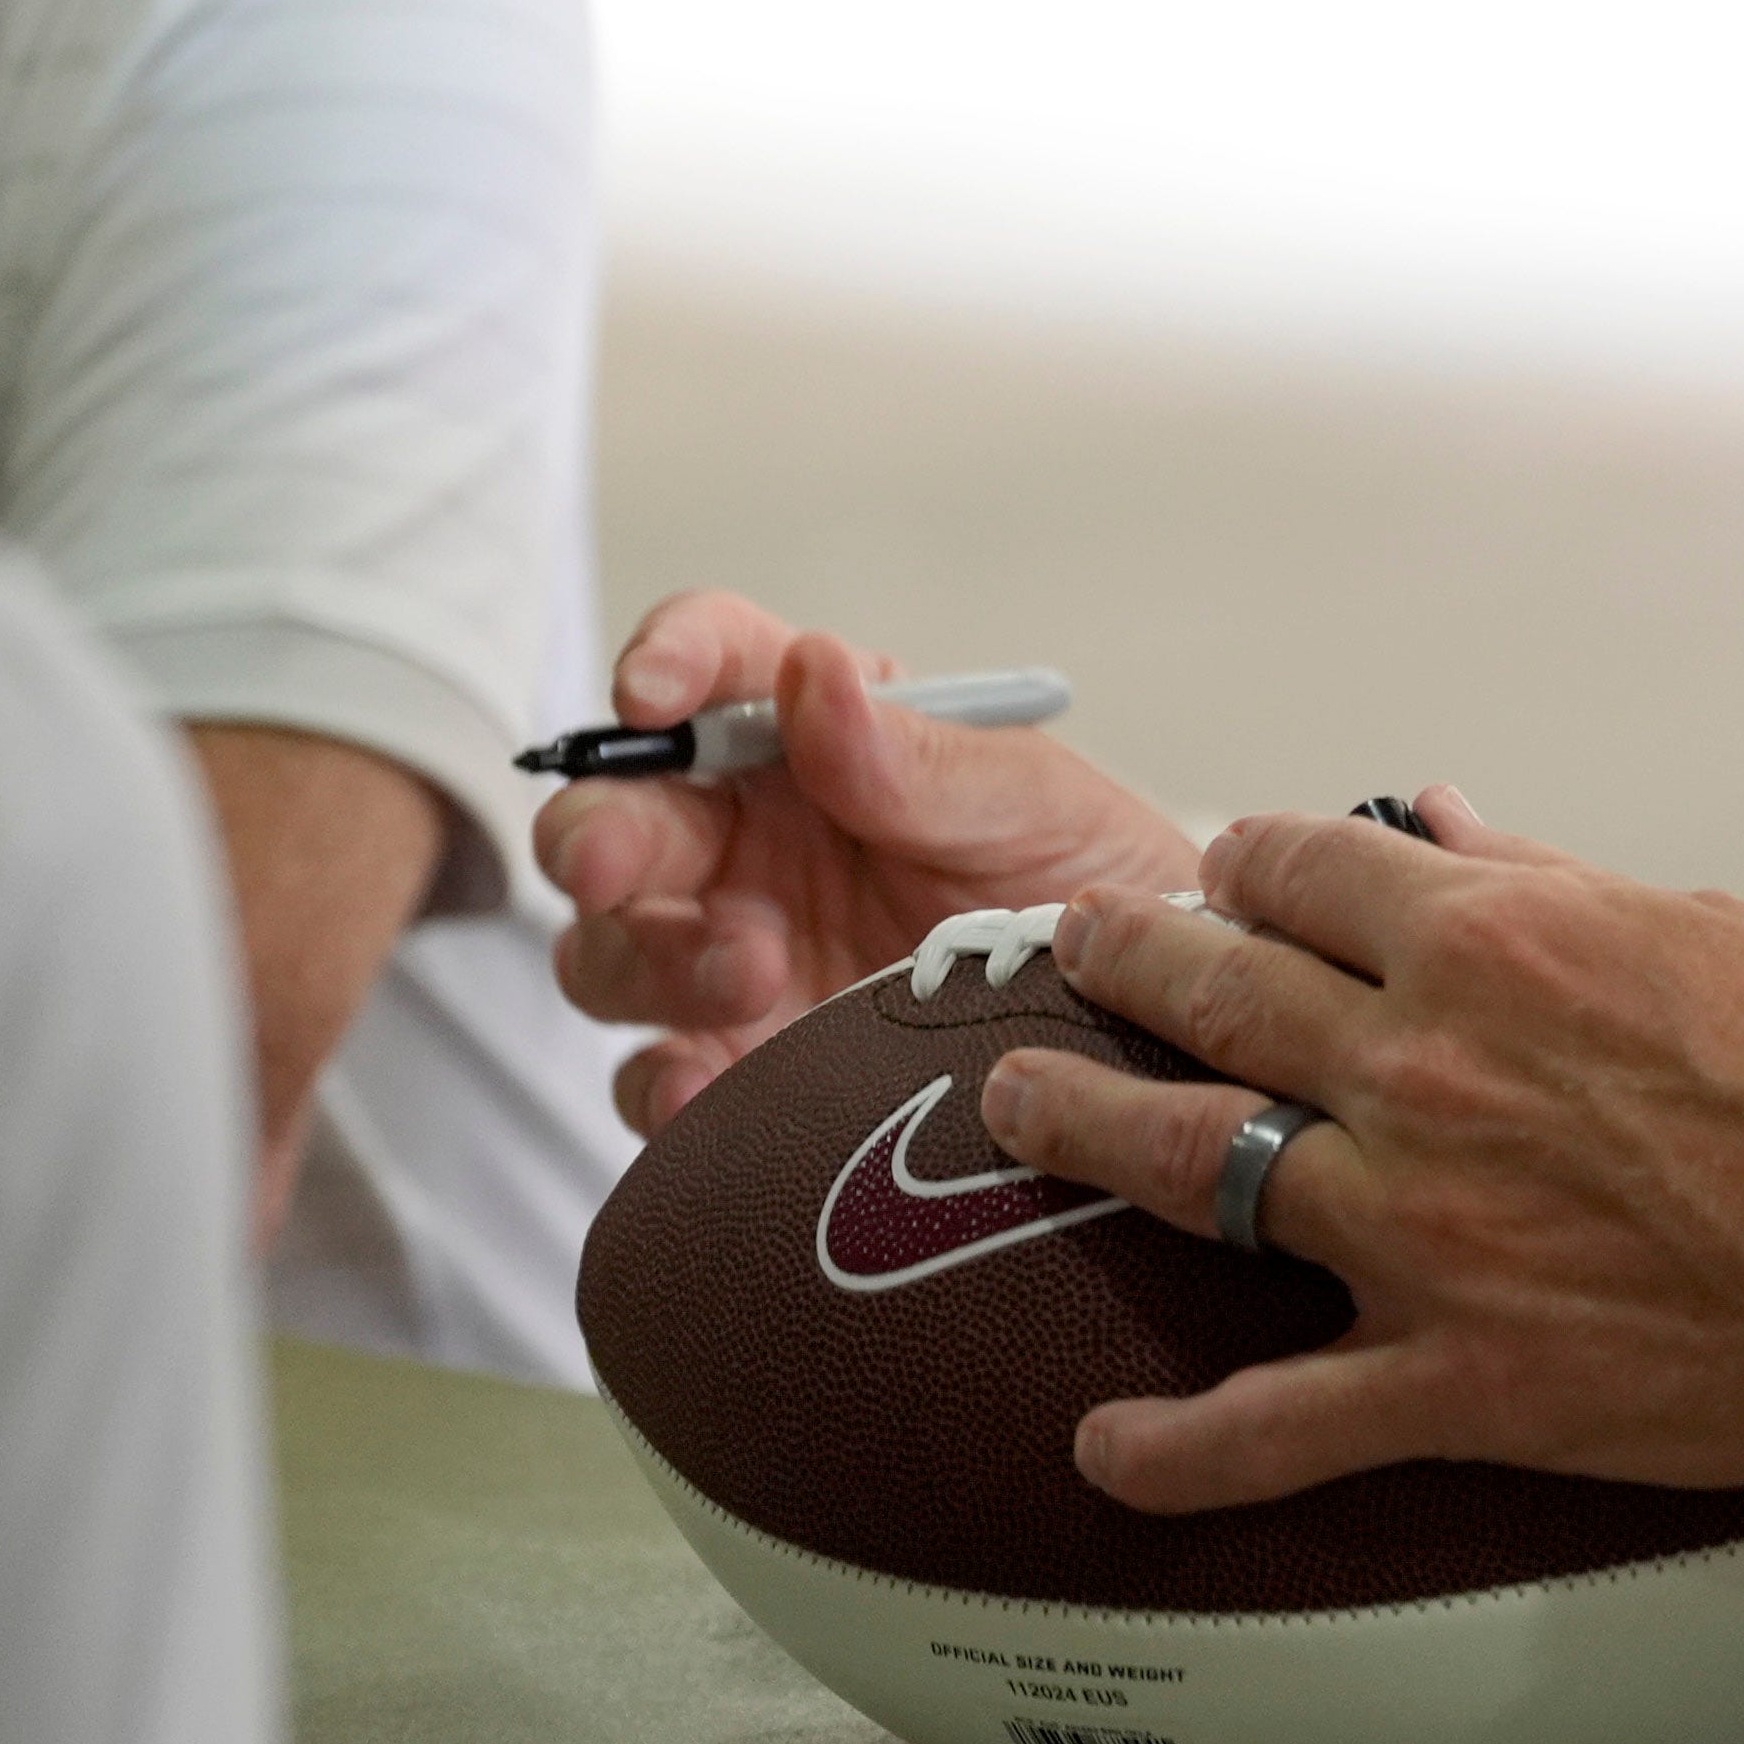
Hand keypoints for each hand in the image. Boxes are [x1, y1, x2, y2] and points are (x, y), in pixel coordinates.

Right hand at [539, 591, 1195, 1131]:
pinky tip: (701, 1082)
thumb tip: (811, 673)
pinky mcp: (740, 1067)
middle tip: (607, 860)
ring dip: (647, 954)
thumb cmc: (1090, 886)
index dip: (667, 660)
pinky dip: (659, 1081)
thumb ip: (918, 756)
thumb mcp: (1034, 808)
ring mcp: (732, 957)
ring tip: (748, 968)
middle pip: (619, 816)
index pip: (713, 665)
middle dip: (595, 831)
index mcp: (816, 741)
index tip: (652, 691)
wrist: (1148, 1032)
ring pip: (611, 948)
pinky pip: (656, 1078)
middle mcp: (750, 841)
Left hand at [980, 790, 1743, 1510]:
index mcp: (1492, 944)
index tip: (1221, 874)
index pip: (1299, 871)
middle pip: (1213, 992)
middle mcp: (1426, 1069)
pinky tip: (1100, 1453)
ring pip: (1191, 1164)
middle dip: (1123, 958)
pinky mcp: (1457, 1378)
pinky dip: (1176, 1449)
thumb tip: (1430, 823)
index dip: (1243, 864)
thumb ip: (1539, 877)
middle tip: (1067, 951)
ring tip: (1011, 1107)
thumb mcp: (1698, 928)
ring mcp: (1424, 1229)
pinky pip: (1275, 1424)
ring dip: (1078, 1127)